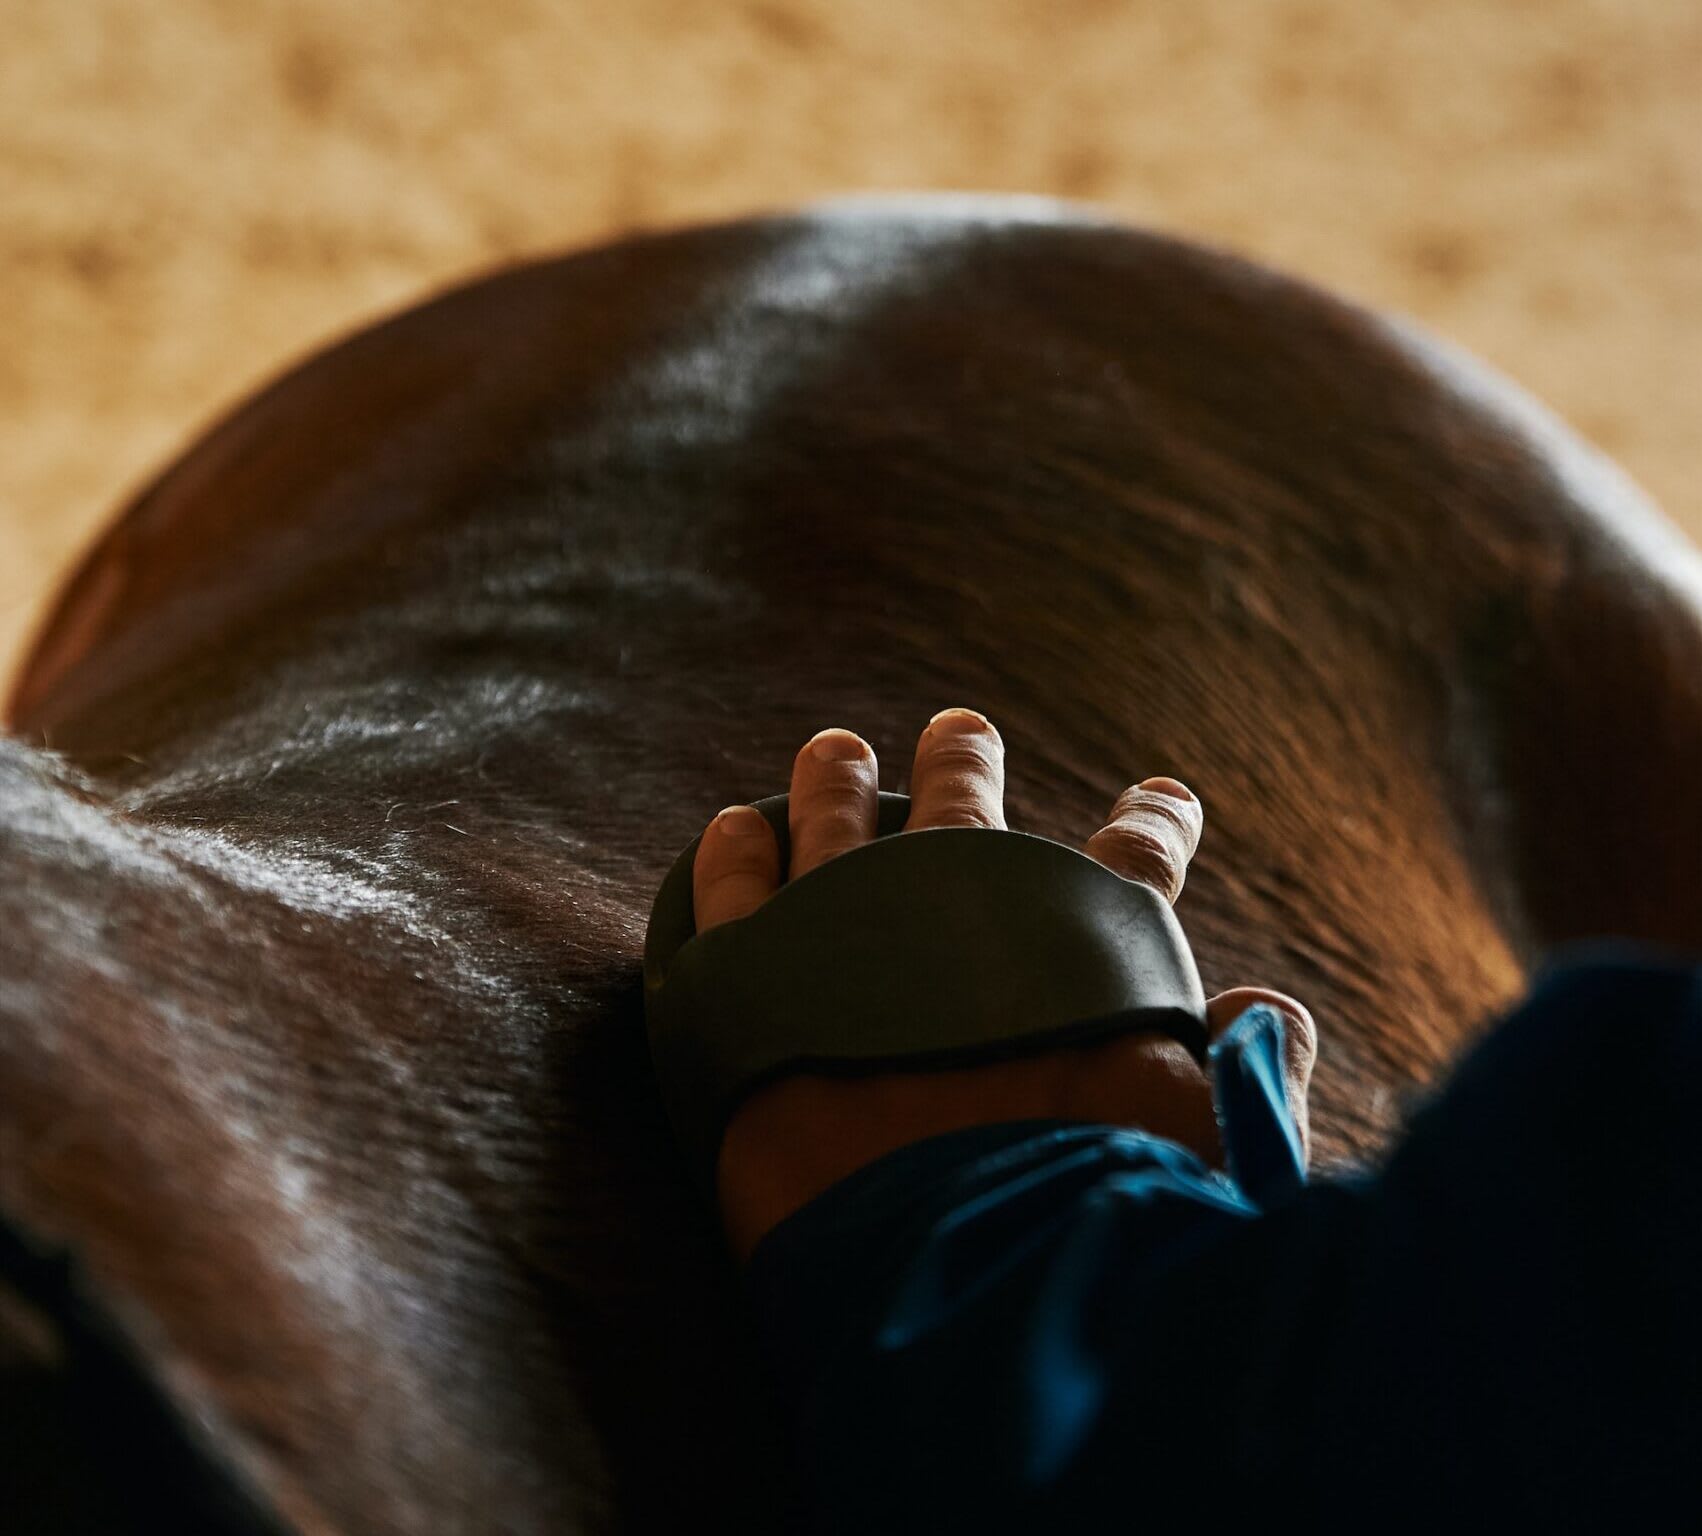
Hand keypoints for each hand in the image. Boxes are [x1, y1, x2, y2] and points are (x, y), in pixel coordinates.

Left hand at [692, 708, 1316, 1263]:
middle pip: (963, 808)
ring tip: (835, 752)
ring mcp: (845, 926)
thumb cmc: (1097, 1210)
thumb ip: (1249, 1069)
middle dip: (965, 764)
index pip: (1136, 860)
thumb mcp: (1214, 1141)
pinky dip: (734, 852)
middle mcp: (962, 905)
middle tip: (960, 730)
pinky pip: (731, 888)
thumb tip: (1271, 1012)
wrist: (956, 1261)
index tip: (1161, 796)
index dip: (1154, 824)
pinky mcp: (744, 976)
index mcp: (1085, 940)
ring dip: (837, 781)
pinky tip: (734, 828)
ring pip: (838, 822)